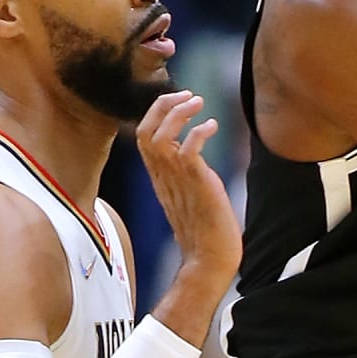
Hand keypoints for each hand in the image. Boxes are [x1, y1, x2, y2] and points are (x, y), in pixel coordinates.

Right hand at [139, 90, 241, 333]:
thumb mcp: (190, 201)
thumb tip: (196, 165)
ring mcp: (176, 181)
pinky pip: (188, 149)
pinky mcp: (195, 184)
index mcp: (160, 181)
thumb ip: (187, 181)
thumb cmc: (206, 236)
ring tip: (199, 103)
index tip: (177, 102)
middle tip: (187, 94)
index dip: (156, 114)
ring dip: (179, 113)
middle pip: (145, 131)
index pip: (144, 138)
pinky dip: (199, 132)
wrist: (209, 262)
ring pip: (160, 136)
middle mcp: (162, 179)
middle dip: (163, 105)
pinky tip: (212, 126)